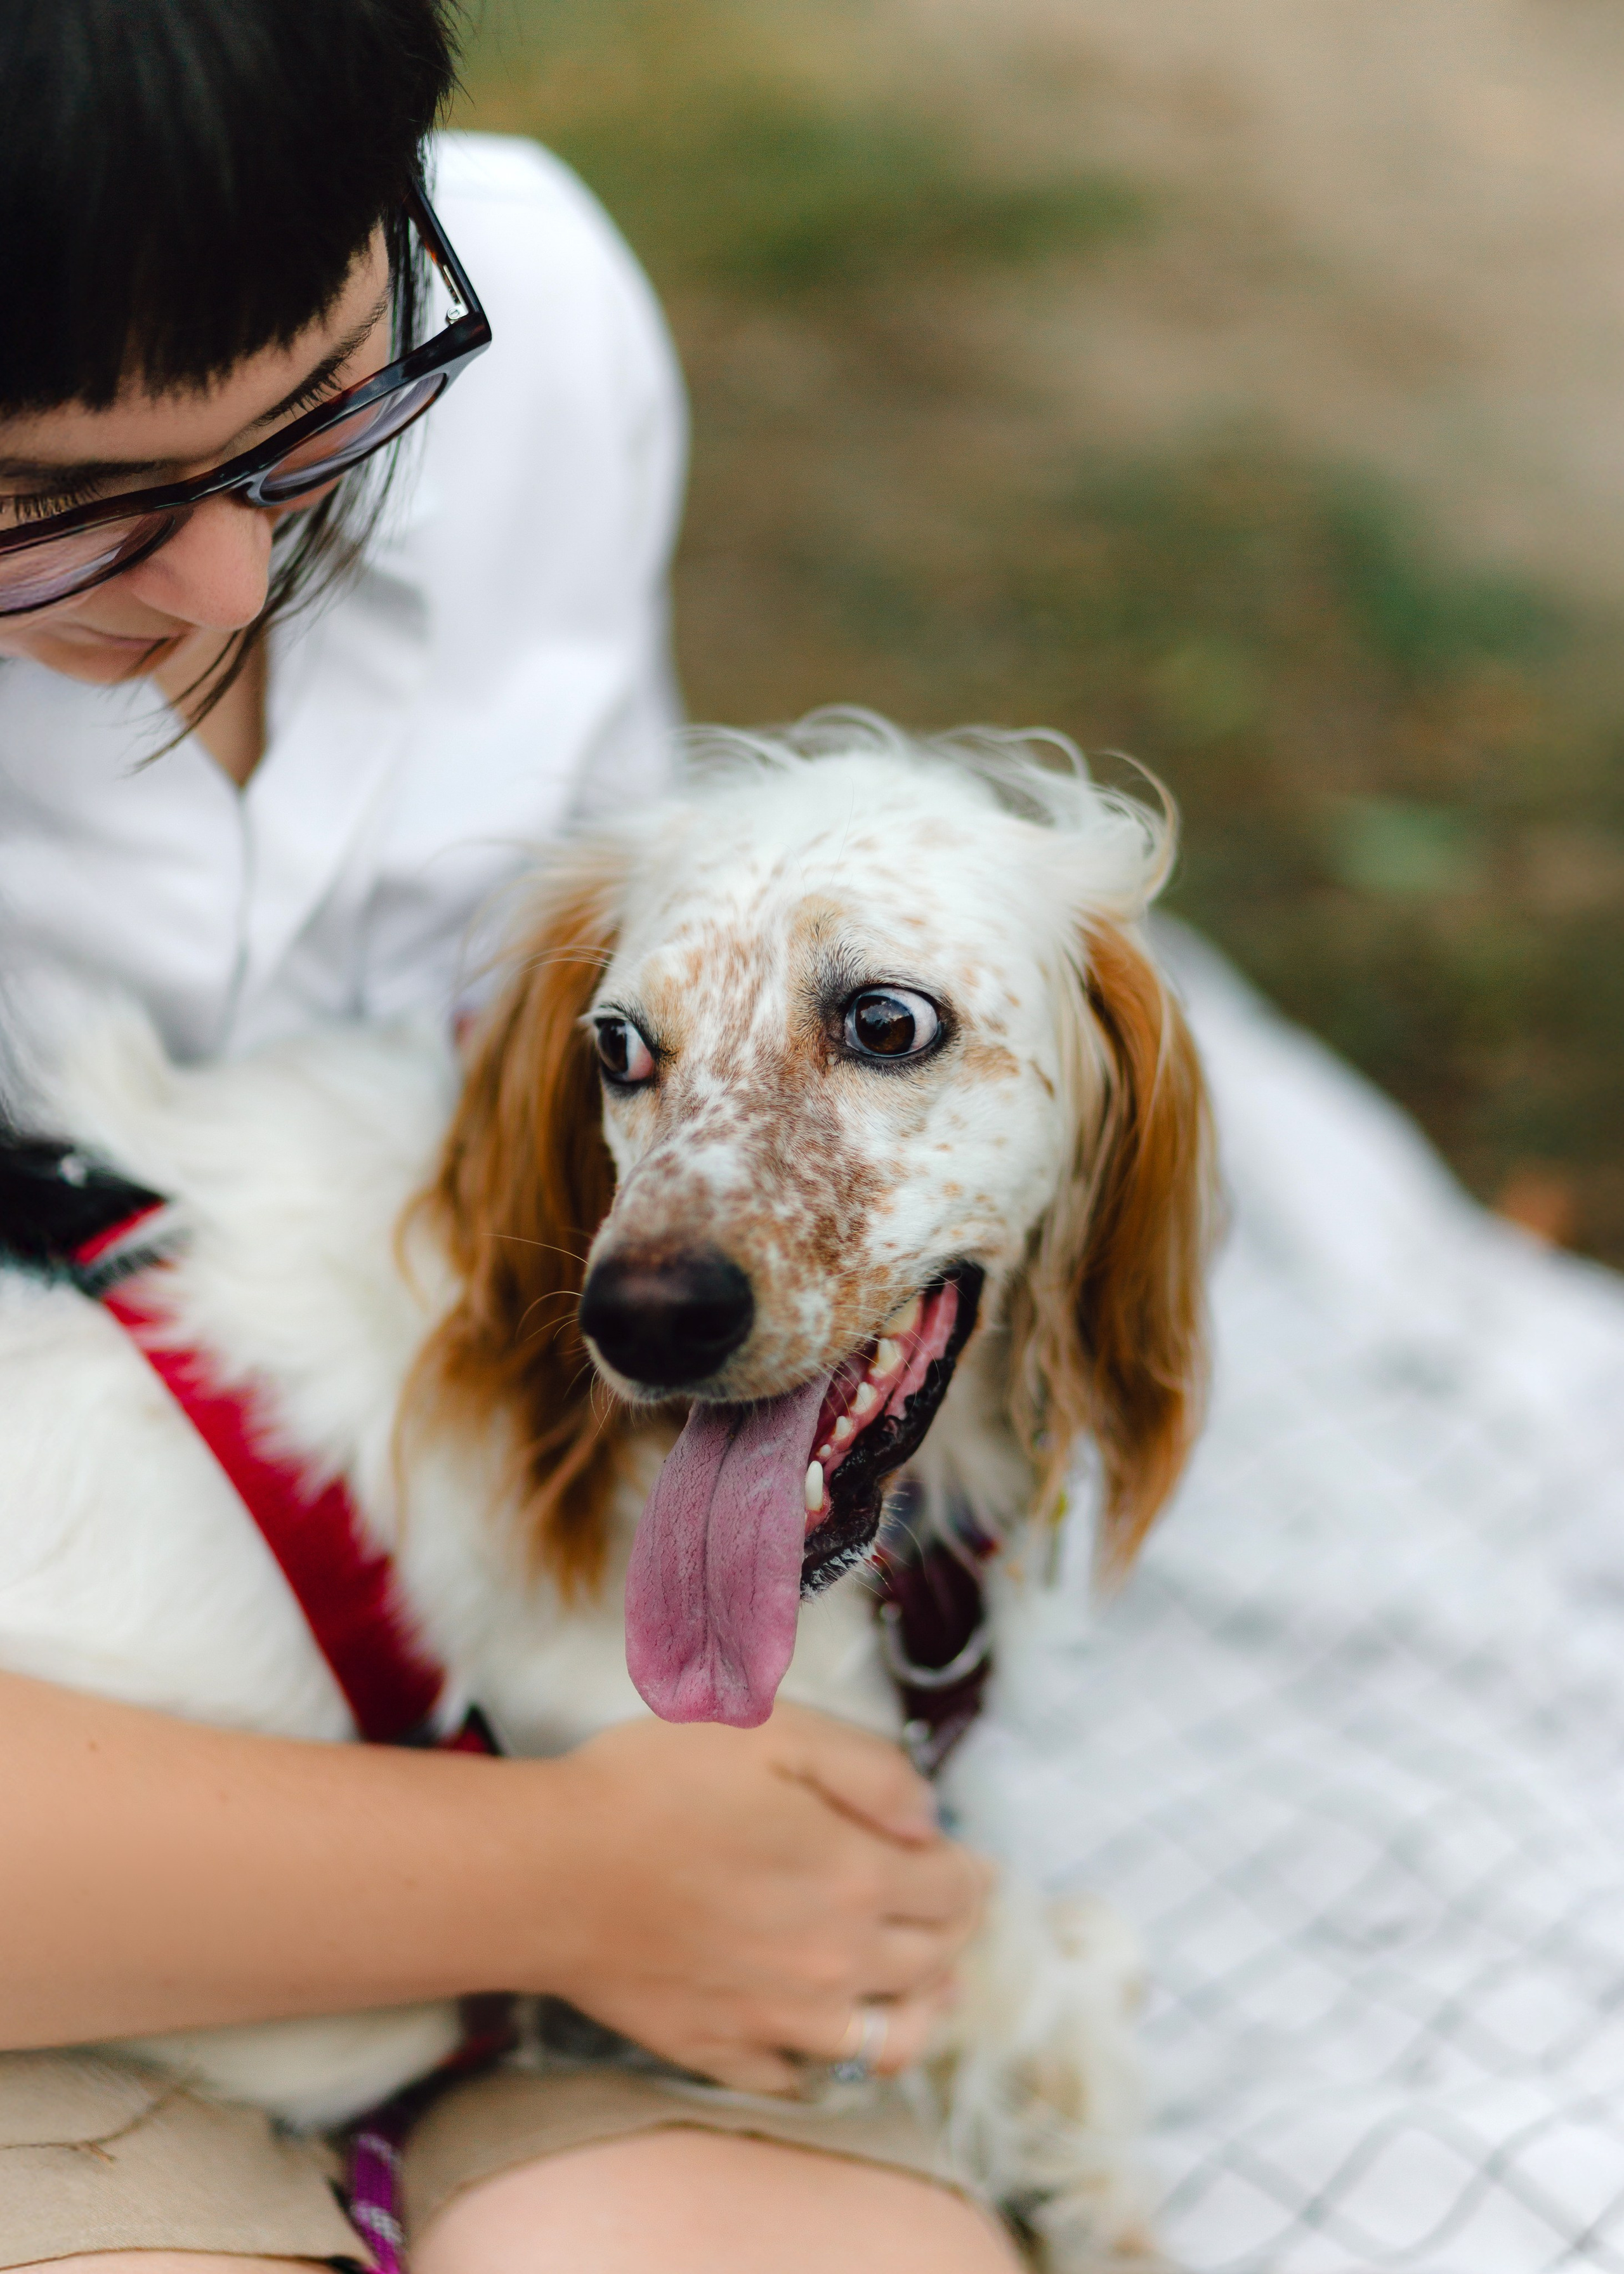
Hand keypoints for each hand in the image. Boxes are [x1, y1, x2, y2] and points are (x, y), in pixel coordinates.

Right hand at [536, 1704, 990, 2092]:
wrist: (548, 1871)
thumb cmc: (656, 1785)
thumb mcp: (776, 1730)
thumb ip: (871, 1770)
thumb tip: (930, 1819)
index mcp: (857, 1879)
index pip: (958, 1890)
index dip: (970, 1868)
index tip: (962, 1854)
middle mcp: (834, 1963)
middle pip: (936, 1964)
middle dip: (954, 1932)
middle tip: (945, 1906)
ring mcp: (779, 2020)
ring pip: (888, 2042)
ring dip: (918, 2009)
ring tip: (919, 1984)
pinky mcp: (721, 2051)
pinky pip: (798, 2077)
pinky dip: (821, 2058)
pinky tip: (817, 2029)